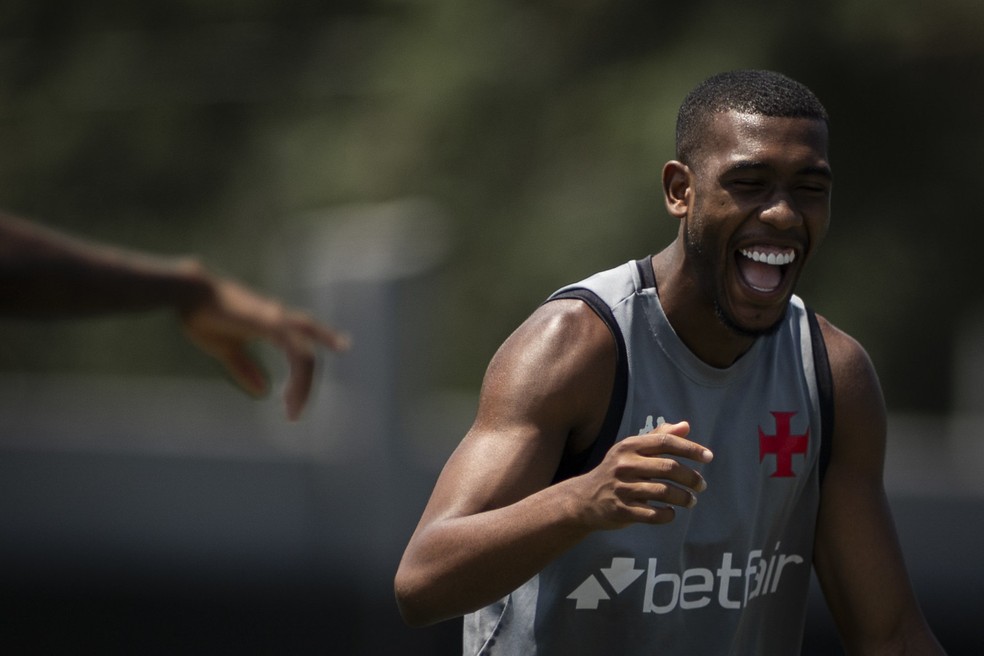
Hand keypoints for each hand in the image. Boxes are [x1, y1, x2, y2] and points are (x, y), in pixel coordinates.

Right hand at [179, 273, 349, 419]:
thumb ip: (245, 368)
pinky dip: (298, 373)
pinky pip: (294, 349)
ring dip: (302, 385)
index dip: (303, 376)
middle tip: (294, 414)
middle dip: (305, 386)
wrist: (189, 292)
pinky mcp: (269, 322)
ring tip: (292, 412)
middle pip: (307, 356)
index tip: (295, 401)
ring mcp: (277, 319)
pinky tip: (294, 392)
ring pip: (304, 355)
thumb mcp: (226, 349)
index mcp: (274, 325)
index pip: (301, 350)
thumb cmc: (203, 316)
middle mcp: (281, 320)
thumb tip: (263, 390)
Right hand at [574, 420, 712, 529]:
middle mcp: (624, 465)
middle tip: (702, 485)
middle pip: (669, 468)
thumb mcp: (631, 450)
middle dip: (691, 477)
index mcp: (629, 446)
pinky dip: (668, 515)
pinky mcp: (621, 510)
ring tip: (692, 501)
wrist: (583, 499)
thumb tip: (685, 425)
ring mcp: (622, 488)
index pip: (666, 442)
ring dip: (684, 497)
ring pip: (664, 492)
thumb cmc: (615, 471)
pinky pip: (653, 514)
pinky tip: (672, 512)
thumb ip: (658, 437)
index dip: (690, 448)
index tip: (709, 457)